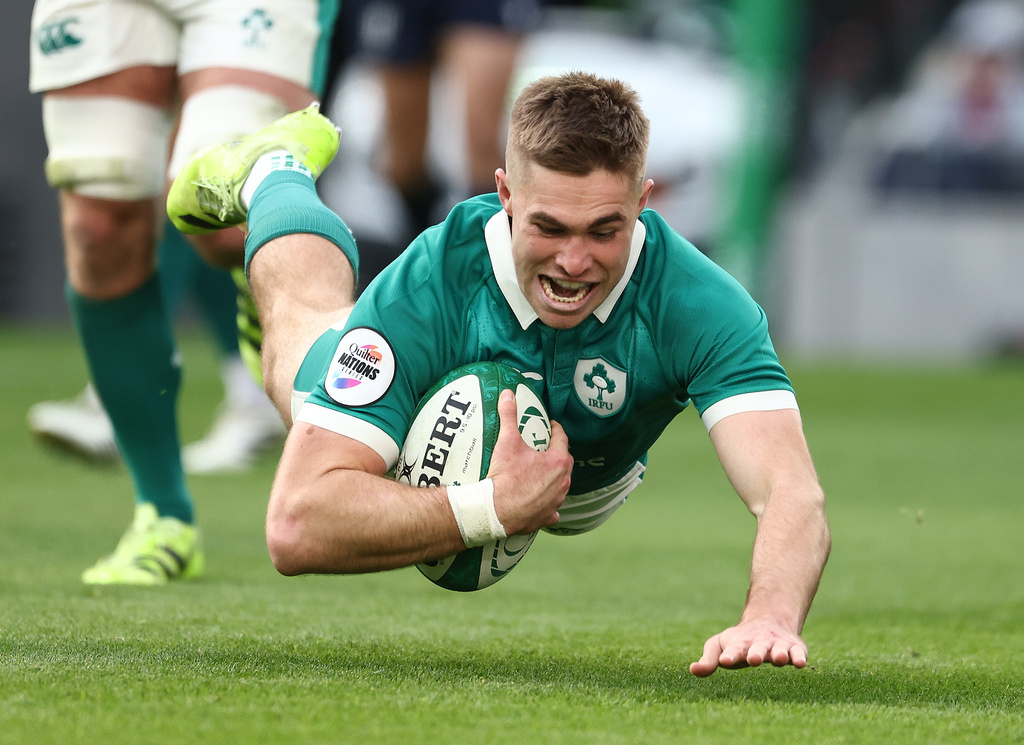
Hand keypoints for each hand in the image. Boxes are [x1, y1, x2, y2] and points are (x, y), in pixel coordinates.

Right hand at [486, 390, 571, 534]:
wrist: (495, 509)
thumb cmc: (505, 477)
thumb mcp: (507, 441)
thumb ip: (509, 415)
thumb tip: (508, 395)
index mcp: (557, 462)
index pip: (562, 440)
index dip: (557, 430)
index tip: (552, 426)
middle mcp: (562, 482)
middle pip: (565, 463)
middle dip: (558, 454)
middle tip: (547, 448)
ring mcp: (556, 501)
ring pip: (562, 486)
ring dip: (556, 478)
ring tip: (544, 473)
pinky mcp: (547, 516)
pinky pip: (553, 509)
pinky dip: (549, 504)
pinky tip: (543, 501)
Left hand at [689, 618, 808, 676]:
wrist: (768, 621)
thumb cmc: (740, 641)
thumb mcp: (721, 645)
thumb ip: (708, 660)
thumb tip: (692, 670)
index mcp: (740, 644)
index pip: (734, 649)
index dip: (730, 655)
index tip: (725, 659)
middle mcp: (759, 644)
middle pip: (758, 648)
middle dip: (756, 653)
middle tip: (753, 659)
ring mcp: (777, 645)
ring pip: (779, 650)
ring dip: (779, 654)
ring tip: (778, 658)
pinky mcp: (794, 648)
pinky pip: (798, 652)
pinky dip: (799, 656)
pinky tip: (800, 663)